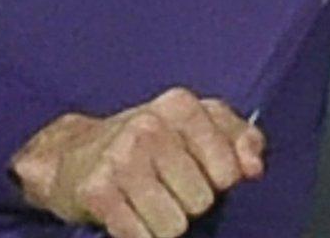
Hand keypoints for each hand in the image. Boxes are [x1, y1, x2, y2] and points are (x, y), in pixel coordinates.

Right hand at [10, 88, 265, 237]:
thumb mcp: (201, 127)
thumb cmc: (152, 143)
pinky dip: (139, 235)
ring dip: (164, 223)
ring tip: (148, 202)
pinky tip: (128, 214)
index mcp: (181, 106)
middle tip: (167, 187)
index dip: (219, 182)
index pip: (229, 171)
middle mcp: (149, 125)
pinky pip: (140, 237)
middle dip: (189, 203)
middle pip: (202, 201)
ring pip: (174, 225)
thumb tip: (254, 168)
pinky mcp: (96, 190)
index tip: (199, 172)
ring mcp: (120, 157)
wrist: (74, 155)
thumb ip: (240, 139)